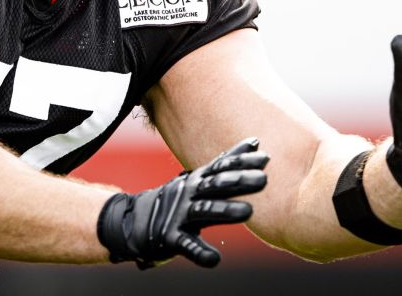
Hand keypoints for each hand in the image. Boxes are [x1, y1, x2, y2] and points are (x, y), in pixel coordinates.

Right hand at [97, 137, 268, 268]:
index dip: (243, 161)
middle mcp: (189, 193)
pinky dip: (200, 252)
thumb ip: (227, 164)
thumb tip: (256, 141)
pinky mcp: (170, 238)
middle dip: (239, 182)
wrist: (136, 221)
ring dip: (226, 211)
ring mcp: (178, 215)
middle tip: (263, 180)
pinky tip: (214, 259)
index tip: (266, 158)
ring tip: (249, 212)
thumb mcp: (201, 179)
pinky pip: (186, 245)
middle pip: (215, 185)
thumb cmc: (180, 199)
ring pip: (204, 211)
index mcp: (198, 180)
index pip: (221, 166)